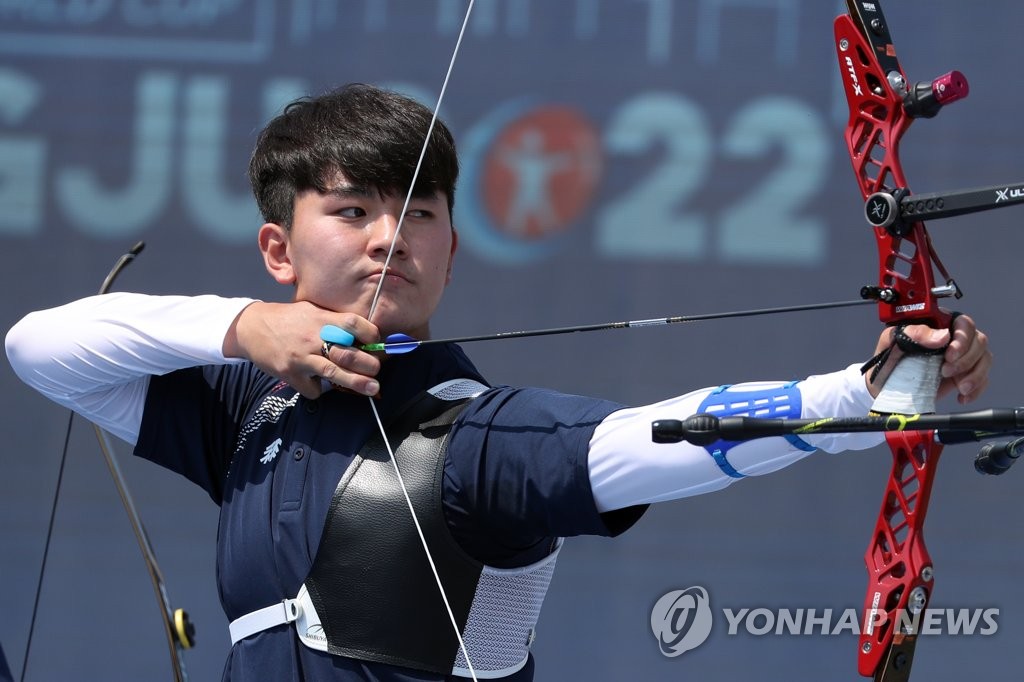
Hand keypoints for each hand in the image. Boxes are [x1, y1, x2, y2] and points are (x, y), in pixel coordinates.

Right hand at [223, 301, 381, 398]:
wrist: (252, 328)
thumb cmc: (288, 319)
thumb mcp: (311, 310)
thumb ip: (333, 321)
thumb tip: (362, 335)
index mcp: (320, 319)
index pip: (352, 323)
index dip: (370, 333)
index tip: (377, 341)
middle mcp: (312, 337)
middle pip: (347, 353)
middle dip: (368, 364)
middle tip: (377, 370)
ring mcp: (301, 357)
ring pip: (334, 373)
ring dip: (357, 383)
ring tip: (373, 388)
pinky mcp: (291, 373)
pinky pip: (313, 388)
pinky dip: (320, 390)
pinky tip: (320, 384)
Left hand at [866, 313, 990, 403]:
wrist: (884, 385)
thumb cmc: (887, 358)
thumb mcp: (893, 341)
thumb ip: (914, 333)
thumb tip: (942, 336)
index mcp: (938, 324)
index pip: (963, 323)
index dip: (962, 338)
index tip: (949, 355)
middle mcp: (953, 338)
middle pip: (979, 341)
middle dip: (967, 359)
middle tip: (946, 372)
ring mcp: (961, 357)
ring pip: (985, 359)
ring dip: (976, 374)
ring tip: (960, 387)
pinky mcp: (964, 375)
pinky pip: (983, 378)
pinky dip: (977, 389)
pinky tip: (963, 396)